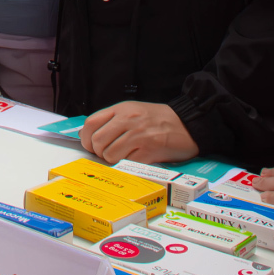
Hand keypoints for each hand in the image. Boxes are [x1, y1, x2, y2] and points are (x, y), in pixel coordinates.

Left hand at [80, 102, 199, 163]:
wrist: (187, 124)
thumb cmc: (160, 119)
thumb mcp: (134, 111)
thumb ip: (114, 120)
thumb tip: (92, 136)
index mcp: (122, 109)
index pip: (91, 123)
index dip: (86, 138)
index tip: (90, 146)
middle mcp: (128, 120)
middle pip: (97, 141)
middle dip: (98, 152)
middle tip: (107, 154)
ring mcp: (138, 135)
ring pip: (109, 154)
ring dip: (112, 160)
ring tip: (122, 157)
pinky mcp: (149, 150)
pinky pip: (126, 163)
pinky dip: (127, 165)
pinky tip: (135, 160)